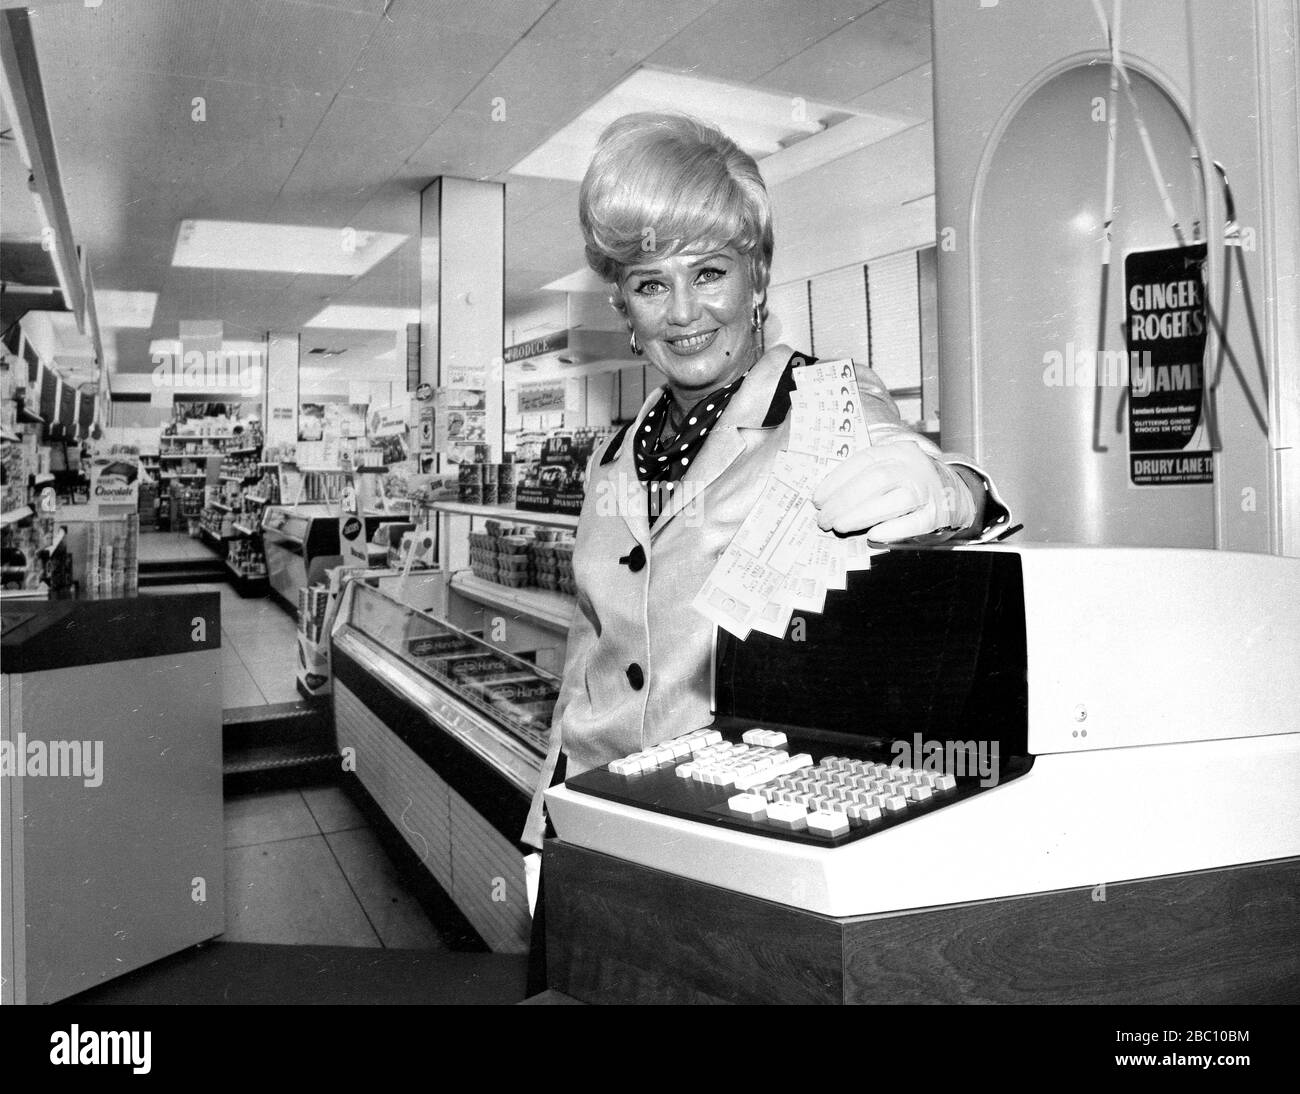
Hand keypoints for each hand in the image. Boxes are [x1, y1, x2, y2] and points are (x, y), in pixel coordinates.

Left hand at [811, 442, 976, 541]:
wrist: (953, 493)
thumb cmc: (908, 483)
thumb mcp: (889, 469)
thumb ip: (863, 477)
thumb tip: (826, 499)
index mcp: (898, 451)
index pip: (864, 460)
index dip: (836, 480)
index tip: (818, 499)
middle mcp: (915, 466)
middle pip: (876, 480)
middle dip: (844, 501)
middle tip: (824, 519)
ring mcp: (928, 490)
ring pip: (895, 500)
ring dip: (861, 515)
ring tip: (839, 526)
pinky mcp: (938, 514)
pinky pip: (916, 522)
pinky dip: (893, 529)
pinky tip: (873, 535)